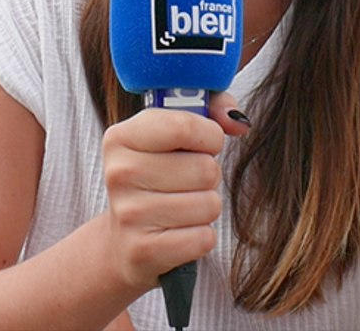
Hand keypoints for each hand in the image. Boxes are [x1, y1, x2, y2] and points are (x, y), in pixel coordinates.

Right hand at [100, 93, 248, 290]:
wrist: (123, 242)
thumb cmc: (158, 177)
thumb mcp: (172, 133)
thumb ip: (210, 109)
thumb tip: (239, 122)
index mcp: (121, 137)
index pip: (184, 126)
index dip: (209, 136)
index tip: (204, 144)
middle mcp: (119, 173)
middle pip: (205, 169)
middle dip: (208, 176)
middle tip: (186, 182)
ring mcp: (129, 214)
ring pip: (209, 204)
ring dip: (206, 207)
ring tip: (181, 207)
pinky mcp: (144, 251)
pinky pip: (203, 238)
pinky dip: (201, 237)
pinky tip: (179, 233)